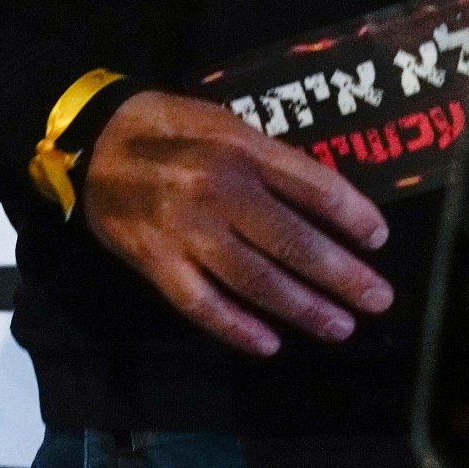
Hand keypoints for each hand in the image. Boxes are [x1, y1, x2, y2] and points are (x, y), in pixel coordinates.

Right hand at [82, 90, 392, 356]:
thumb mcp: (226, 124)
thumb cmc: (169, 128)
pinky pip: (201, 303)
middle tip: (378, 300)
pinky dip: (236, 328)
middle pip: (293, 242)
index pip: (314, 188)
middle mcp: (217, 191)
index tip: (379, 239)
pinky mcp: (155, 261)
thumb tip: (327, 203)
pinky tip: (269, 343)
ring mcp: (184, 231)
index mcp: (240, 151)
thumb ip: (272, 160)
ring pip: (254, 280)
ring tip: (339, 327)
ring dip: (302, 308)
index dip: (353, 216)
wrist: (90, 141)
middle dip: (342, 276)